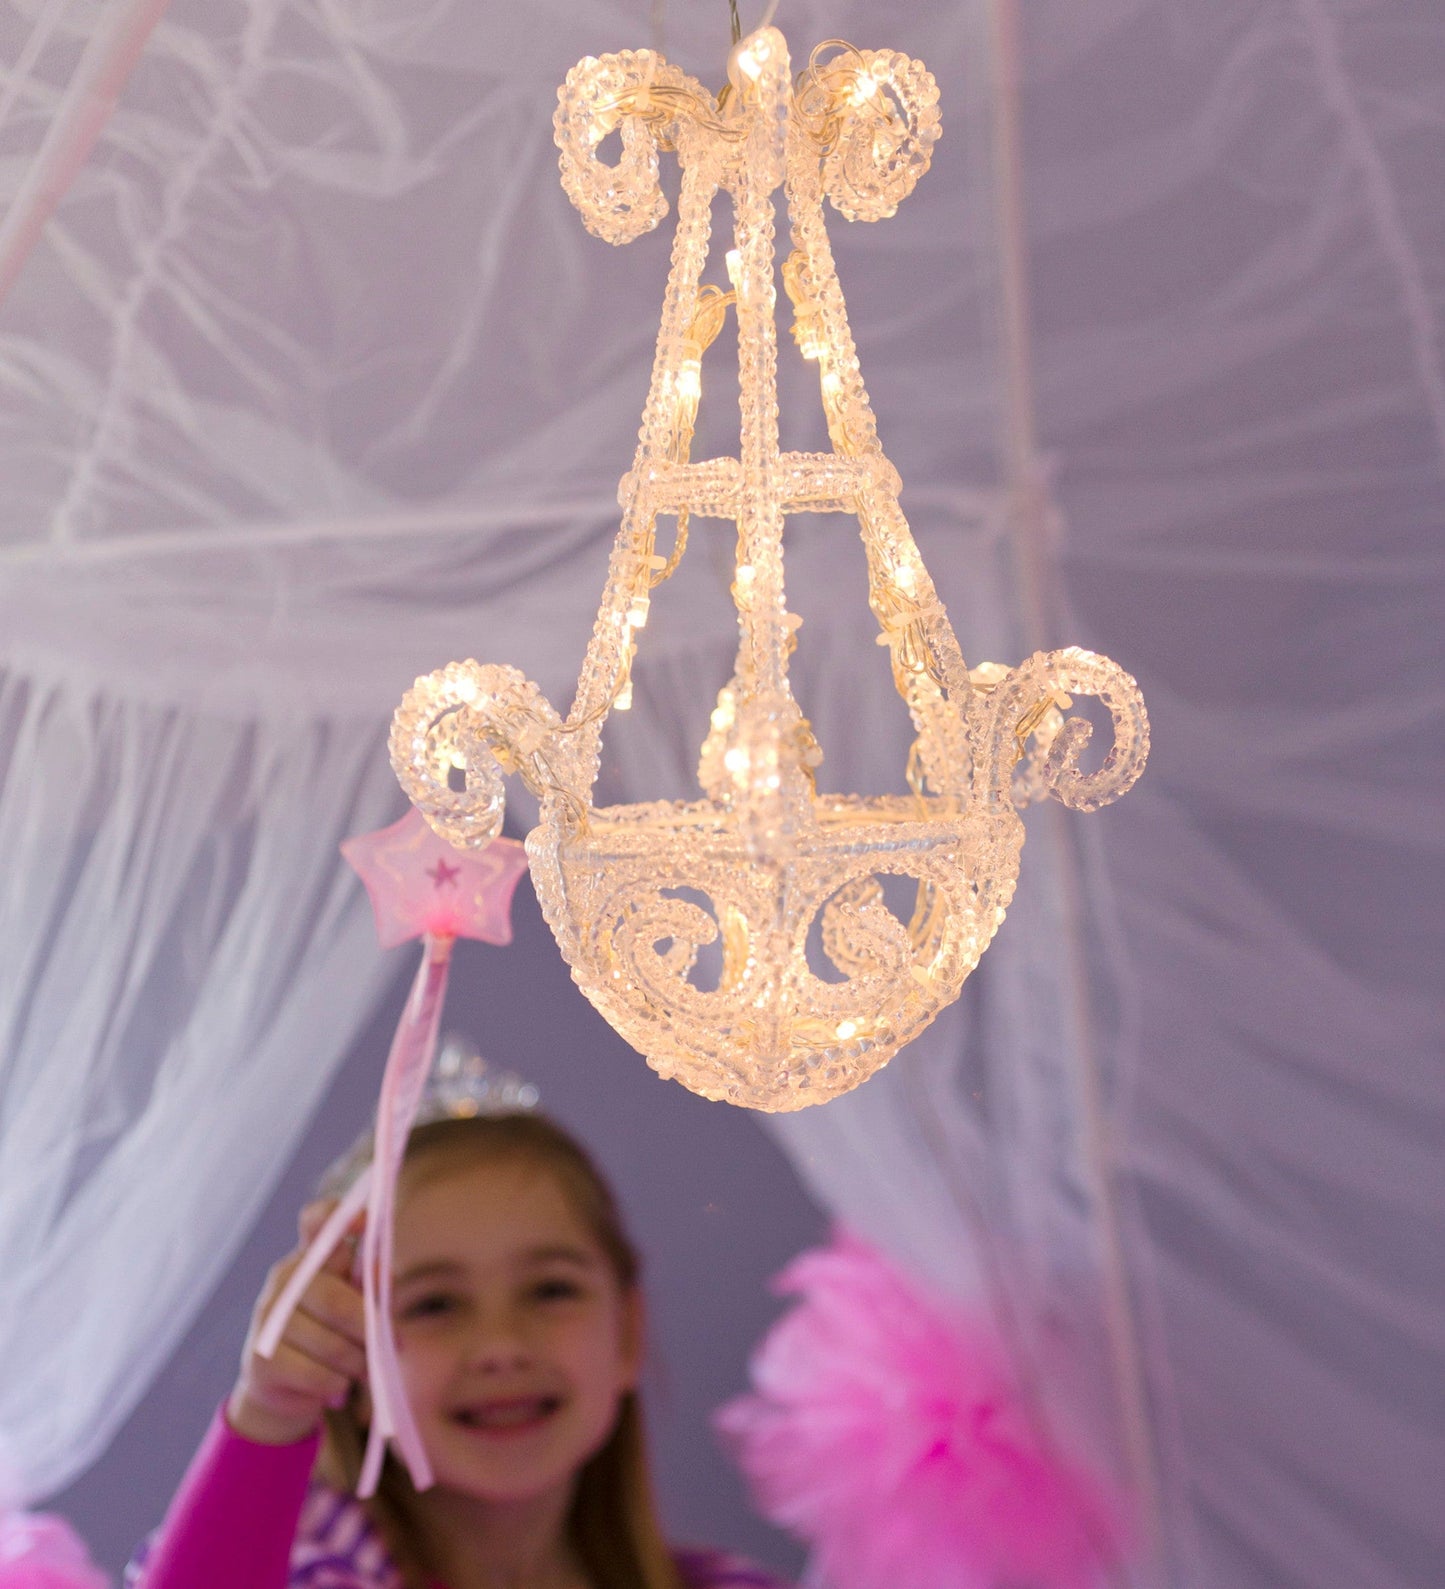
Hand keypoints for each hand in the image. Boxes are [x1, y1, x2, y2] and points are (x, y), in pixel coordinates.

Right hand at [228, 1200, 366, 1445]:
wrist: (284, 1388)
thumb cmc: (332, 1333)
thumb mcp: (356, 1304)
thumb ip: (370, 1285)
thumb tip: (381, 1273)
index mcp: (311, 1257)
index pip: (316, 1222)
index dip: (338, 1216)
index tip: (366, 1220)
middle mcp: (284, 1279)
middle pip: (335, 1300)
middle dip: (370, 1329)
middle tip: (395, 1344)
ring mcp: (266, 1318)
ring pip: (332, 1345)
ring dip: (359, 1363)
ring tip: (364, 1370)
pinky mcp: (260, 1359)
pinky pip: (317, 1374)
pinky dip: (338, 1384)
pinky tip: (338, 1386)